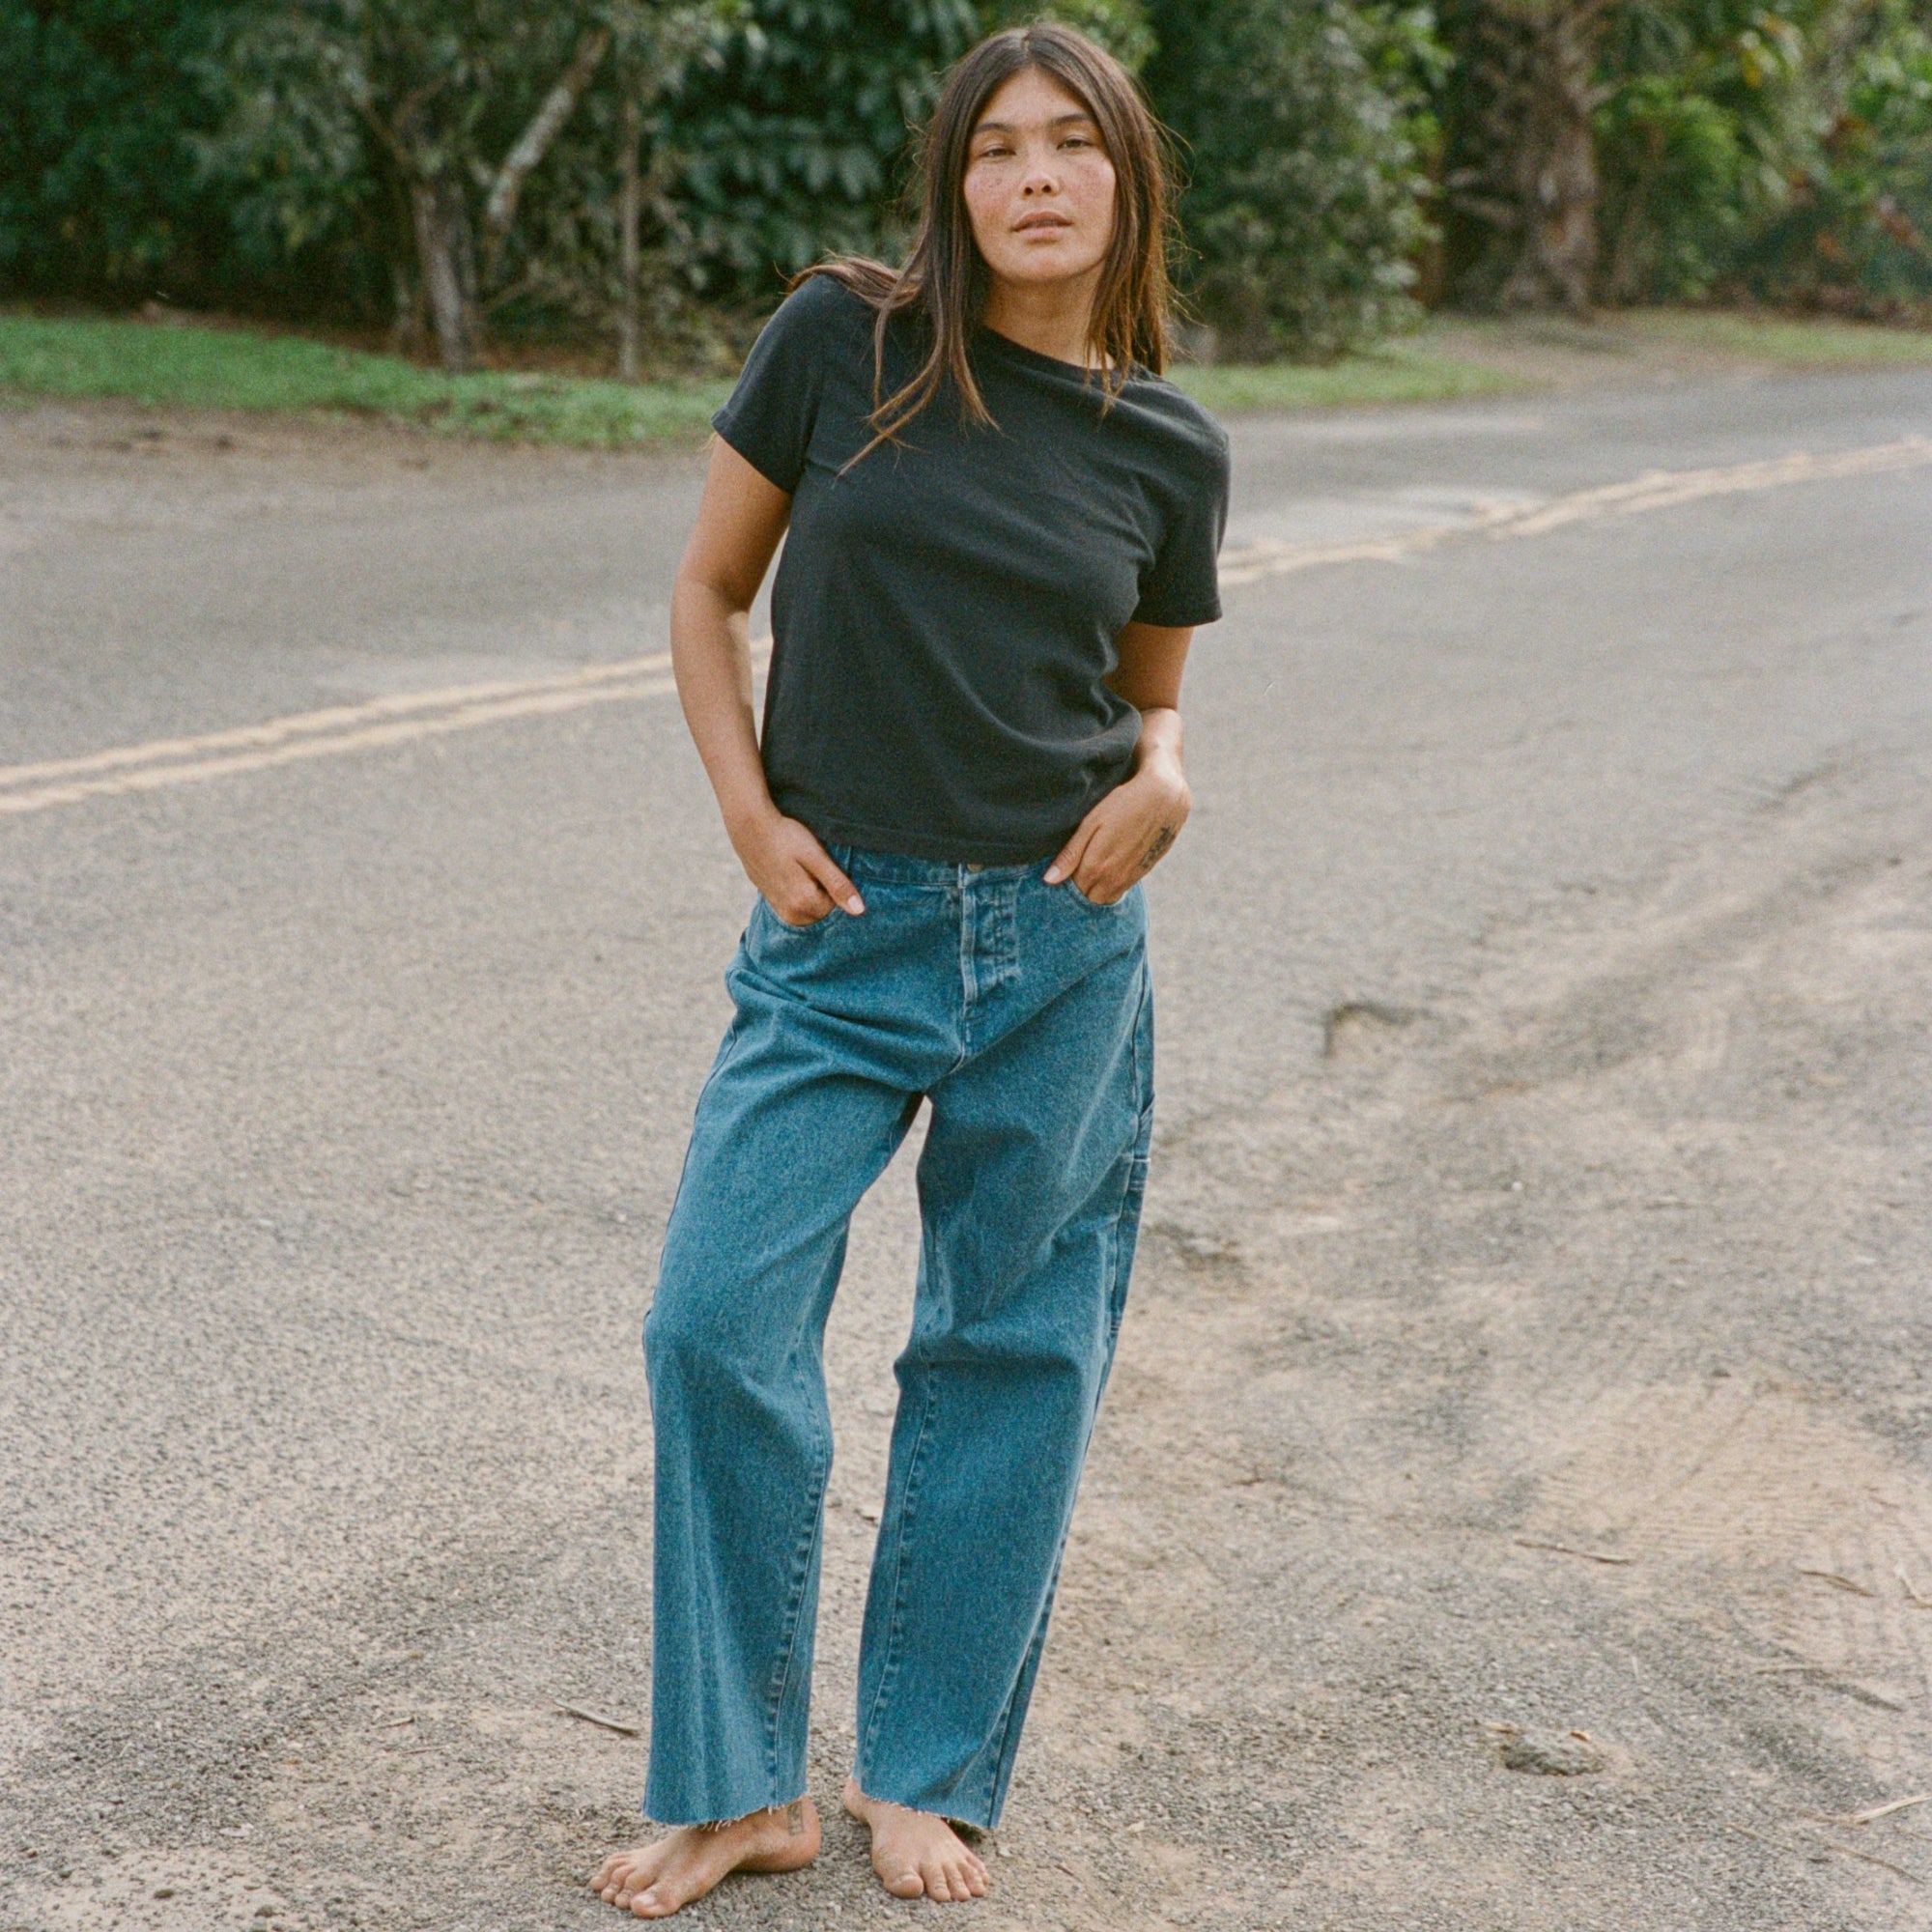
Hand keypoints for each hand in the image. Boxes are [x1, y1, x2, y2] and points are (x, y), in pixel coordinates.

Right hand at [733, 811, 864, 926]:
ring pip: (809, 908)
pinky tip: (790, 870)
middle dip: (823, 890)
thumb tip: (860, 911)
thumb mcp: (816, 857)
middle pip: (822, 910)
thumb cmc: (786, 836)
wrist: (749, 827)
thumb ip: (838, 885)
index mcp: (804, 903)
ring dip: (810, 891)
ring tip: (799, 866)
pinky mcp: (771, 900)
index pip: (836, 905)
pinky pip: (795, 904)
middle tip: (810, 864)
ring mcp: (778, 908)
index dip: (834, 883)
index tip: (821, 864)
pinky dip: (798, 891)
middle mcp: (790, 913)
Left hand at [1044, 752, 1189, 905]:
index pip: (1072, 891)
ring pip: (1105, 897)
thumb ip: (1070, 854)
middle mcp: (1113, 879)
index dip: (1064, 884)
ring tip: (1089, 867)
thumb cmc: (1124, 803)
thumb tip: (1049, 880)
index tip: (1060, 873)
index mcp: (1095, 868)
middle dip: (1079, 890)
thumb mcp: (1092, 823)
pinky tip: (1109, 864)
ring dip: (1096, 889)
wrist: (1166, 796)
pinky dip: (1111, 883)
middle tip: (1073, 871)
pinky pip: (1121, 889)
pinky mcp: (1143, 872)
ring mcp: (1130, 878)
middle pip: (1088, 899)